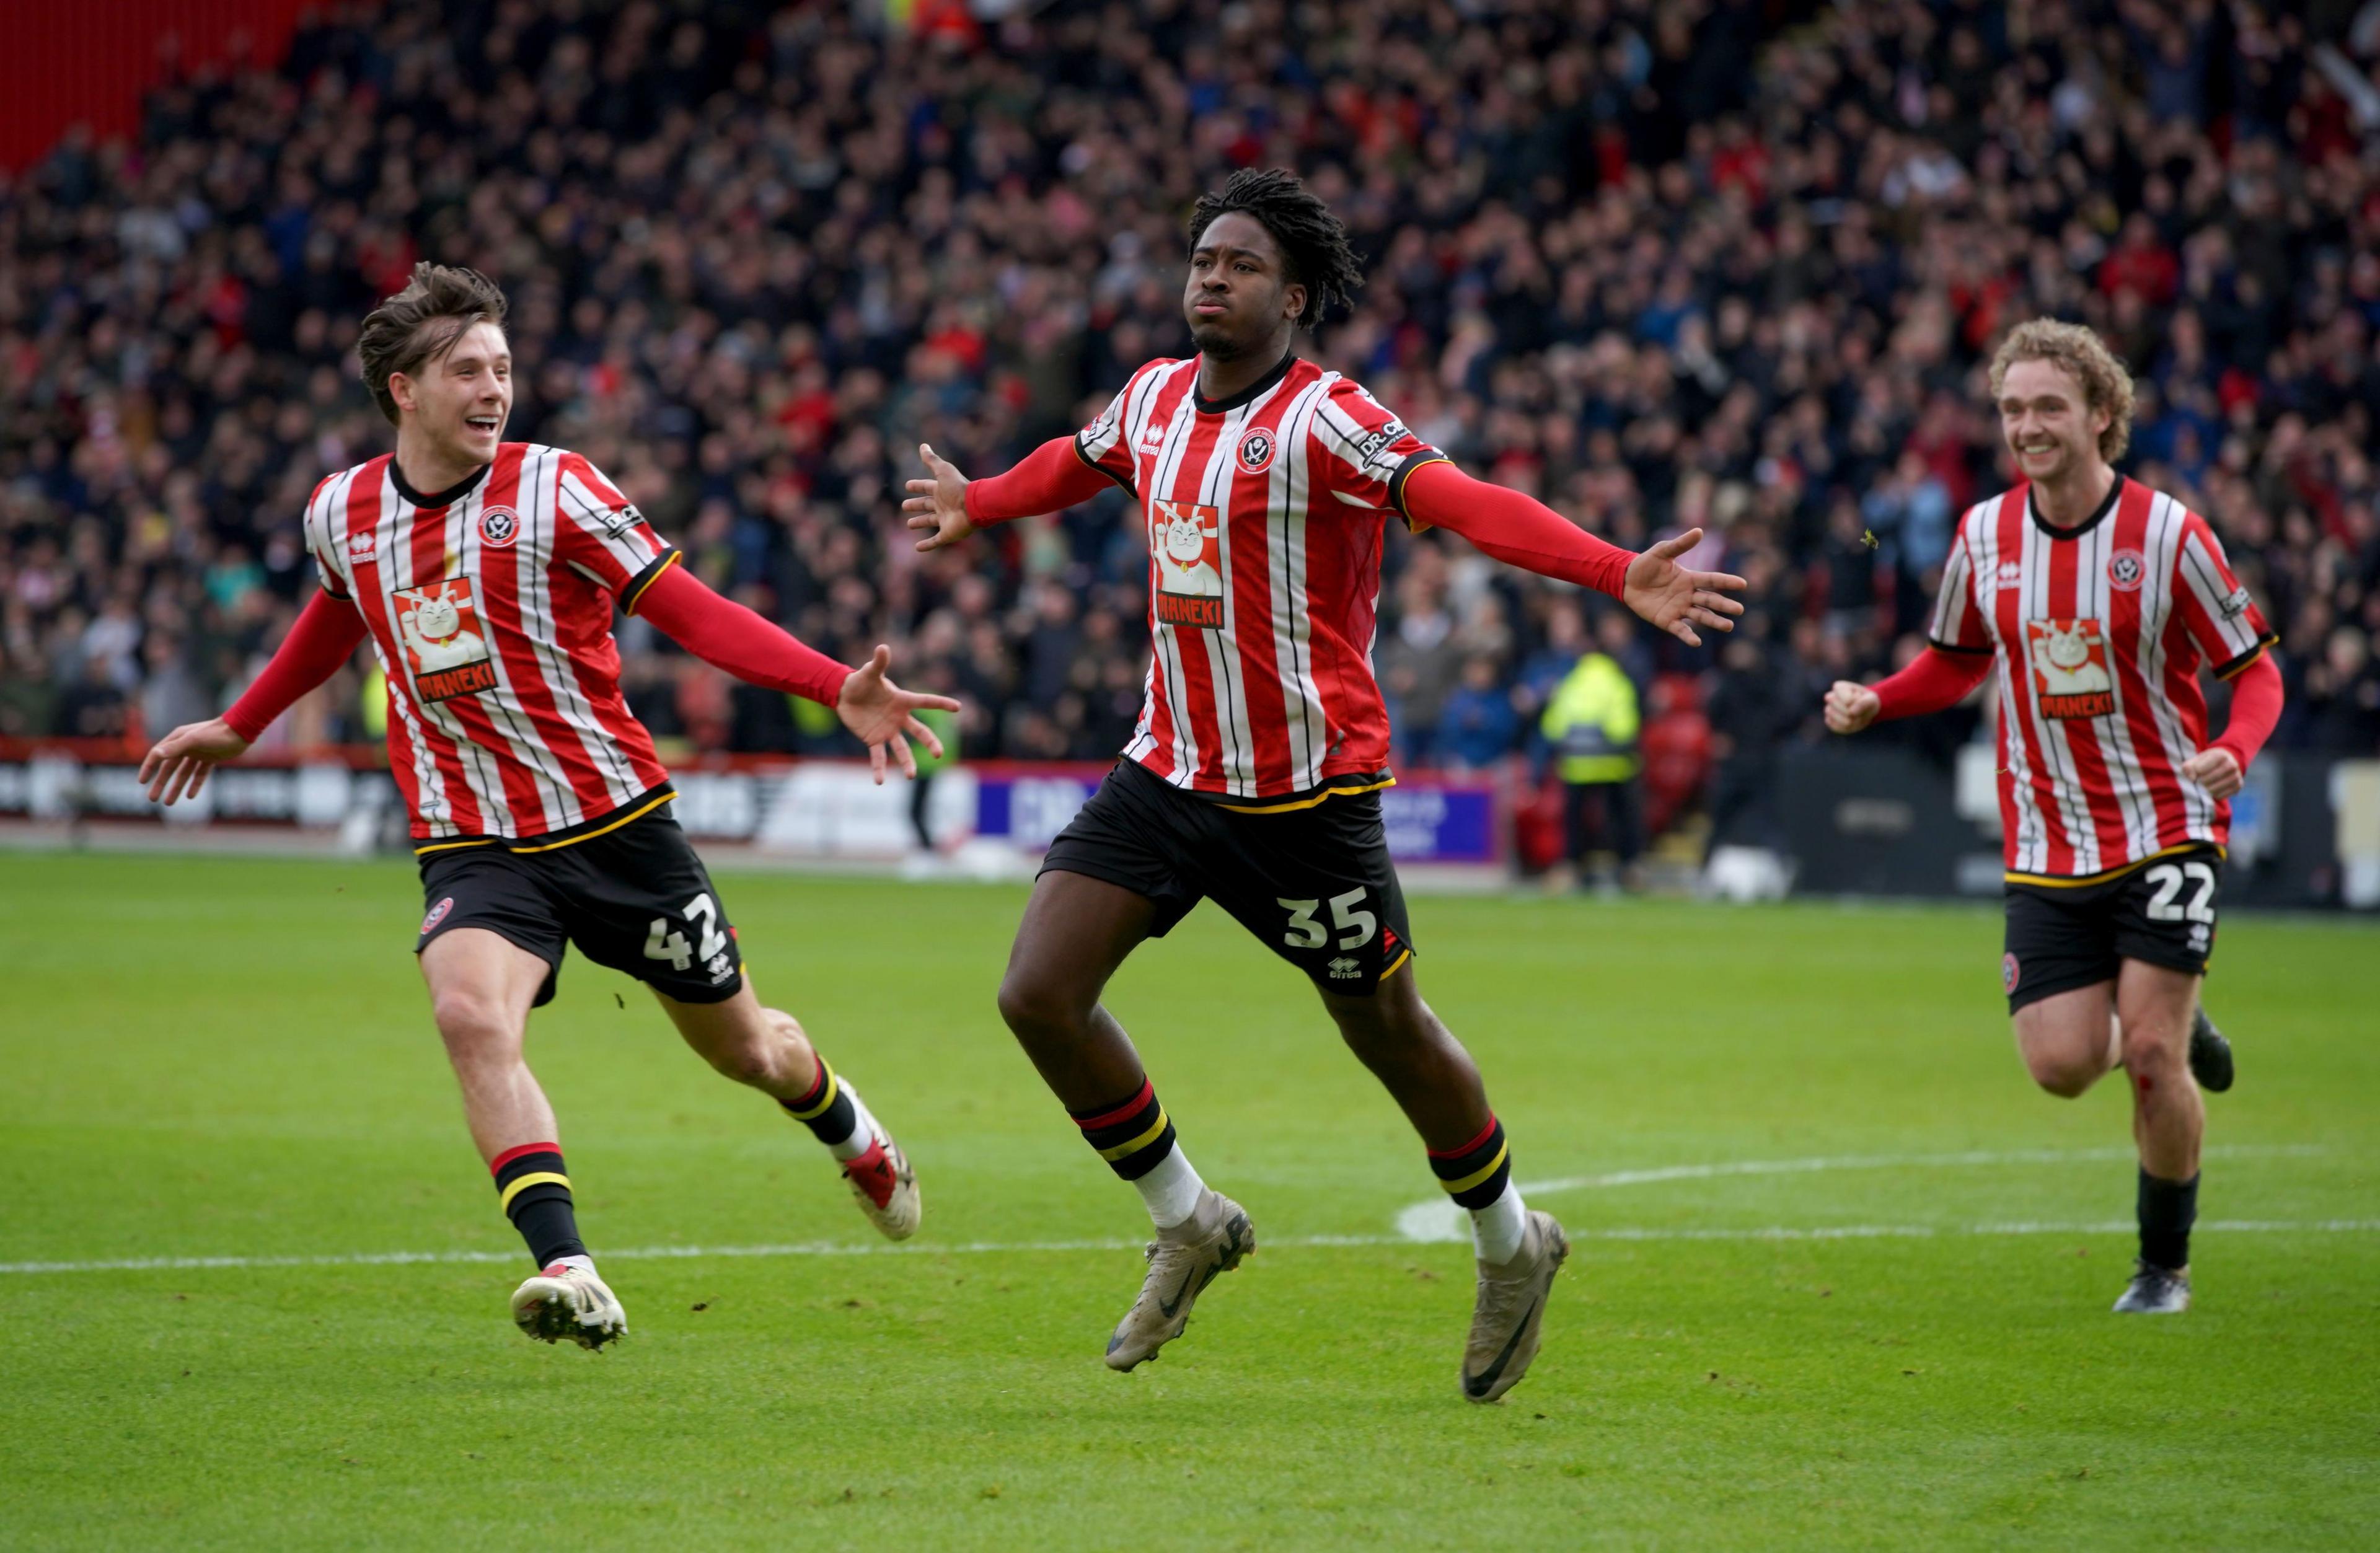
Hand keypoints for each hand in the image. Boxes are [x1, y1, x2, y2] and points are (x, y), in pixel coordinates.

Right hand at [138, 717, 249, 804]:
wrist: (241, 730)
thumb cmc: (216, 733)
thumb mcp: (194, 740)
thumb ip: (175, 748)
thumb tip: (156, 754)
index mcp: (177, 739)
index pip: (157, 755)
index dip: (148, 768)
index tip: (142, 782)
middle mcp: (185, 746)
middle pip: (169, 768)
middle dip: (160, 784)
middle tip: (152, 799)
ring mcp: (198, 753)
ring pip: (183, 774)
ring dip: (176, 787)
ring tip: (169, 803)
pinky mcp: (211, 759)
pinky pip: (200, 774)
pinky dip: (195, 784)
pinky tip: (190, 796)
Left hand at [837, 644, 961, 782]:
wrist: (844, 695)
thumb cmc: (861, 681)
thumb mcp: (869, 673)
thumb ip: (878, 663)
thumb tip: (883, 647)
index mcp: (902, 701)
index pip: (925, 702)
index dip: (941, 704)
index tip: (958, 707)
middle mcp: (899, 718)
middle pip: (919, 732)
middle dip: (930, 743)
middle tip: (938, 754)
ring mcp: (888, 730)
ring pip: (901, 748)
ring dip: (907, 762)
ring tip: (911, 776)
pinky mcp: (874, 739)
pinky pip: (878, 756)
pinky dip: (879, 768)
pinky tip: (879, 781)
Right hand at [901, 443, 976, 552]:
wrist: (974, 505)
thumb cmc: (958, 487)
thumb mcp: (942, 470)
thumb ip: (932, 460)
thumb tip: (923, 445)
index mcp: (942, 490)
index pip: (927, 487)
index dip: (917, 486)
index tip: (907, 485)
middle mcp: (944, 505)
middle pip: (927, 505)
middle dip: (916, 505)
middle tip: (904, 505)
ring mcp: (946, 520)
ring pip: (930, 521)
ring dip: (920, 523)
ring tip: (909, 524)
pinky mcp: (948, 534)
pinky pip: (936, 541)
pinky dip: (927, 545)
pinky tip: (917, 548)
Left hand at [1622, 528, 1746, 645]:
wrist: (1626, 580)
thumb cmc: (1646, 564)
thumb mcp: (1662, 551)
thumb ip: (1680, 544)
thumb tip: (1699, 531)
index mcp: (1690, 578)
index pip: (1712, 580)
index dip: (1727, 582)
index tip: (1743, 584)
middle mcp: (1688, 595)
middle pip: (1710, 601)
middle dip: (1724, 605)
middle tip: (1739, 610)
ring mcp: (1679, 609)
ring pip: (1700, 616)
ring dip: (1714, 621)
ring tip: (1728, 626)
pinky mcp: (1667, 620)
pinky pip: (1680, 629)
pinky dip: (1688, 636)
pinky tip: (1697, 642)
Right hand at [1823, 680, 1880, 734]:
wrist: (1866, 711)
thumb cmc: (1868, 702)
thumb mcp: (1872, 699)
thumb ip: (1864, 702)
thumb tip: (1851, 712)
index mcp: (1840, 687)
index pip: (1839, 691)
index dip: (1850, 698)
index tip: (1859, 700)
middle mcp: (1831, 697)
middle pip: (1836, 704)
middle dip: (1851, 711)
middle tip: (1860, 711)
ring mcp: (1829, 709)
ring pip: (1833, 716)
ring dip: (1850, 721)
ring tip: (1858, 718)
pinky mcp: (1829, 721)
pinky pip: (1835, 726)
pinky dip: (1846, 728)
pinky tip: (1853, 724)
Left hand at [2181, 746, 2242, 800]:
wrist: (2226, 762)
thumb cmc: (2207, 761)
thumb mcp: (2197, 760)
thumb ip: (2189, 767)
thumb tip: (2191, 778)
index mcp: (2220, 755)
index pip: (2200, 770)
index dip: (2194, 773)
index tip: (2194, 773)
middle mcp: (2231, 765)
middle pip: (2207, 780)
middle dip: (2199, 782)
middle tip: (2198, 781)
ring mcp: (2236, 776)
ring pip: (2214, 789)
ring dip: (2205, 790)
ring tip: (2203, 786)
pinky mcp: (2238, 786)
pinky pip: (2221, 796)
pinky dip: (2213, 795)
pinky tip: (2212, 789)